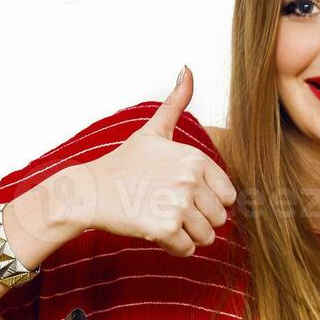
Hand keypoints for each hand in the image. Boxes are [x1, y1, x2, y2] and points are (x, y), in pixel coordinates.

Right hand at [76, 66, 236, 255]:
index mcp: (196, 158)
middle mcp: (191, 180)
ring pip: (206, 237)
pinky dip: (174, 247)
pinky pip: (187, 249)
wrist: (91, 191)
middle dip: (198, 220)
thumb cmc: (124, 164)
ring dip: (187, 235)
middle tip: (169, 209)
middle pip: (219, 218)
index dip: (207, 200)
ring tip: (163, 219)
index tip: (182, 194)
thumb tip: (188, 70)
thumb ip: (176, 103)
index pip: (228, 196)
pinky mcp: (165, 227)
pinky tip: (155, 231)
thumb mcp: (153, 130)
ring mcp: (179, 204)